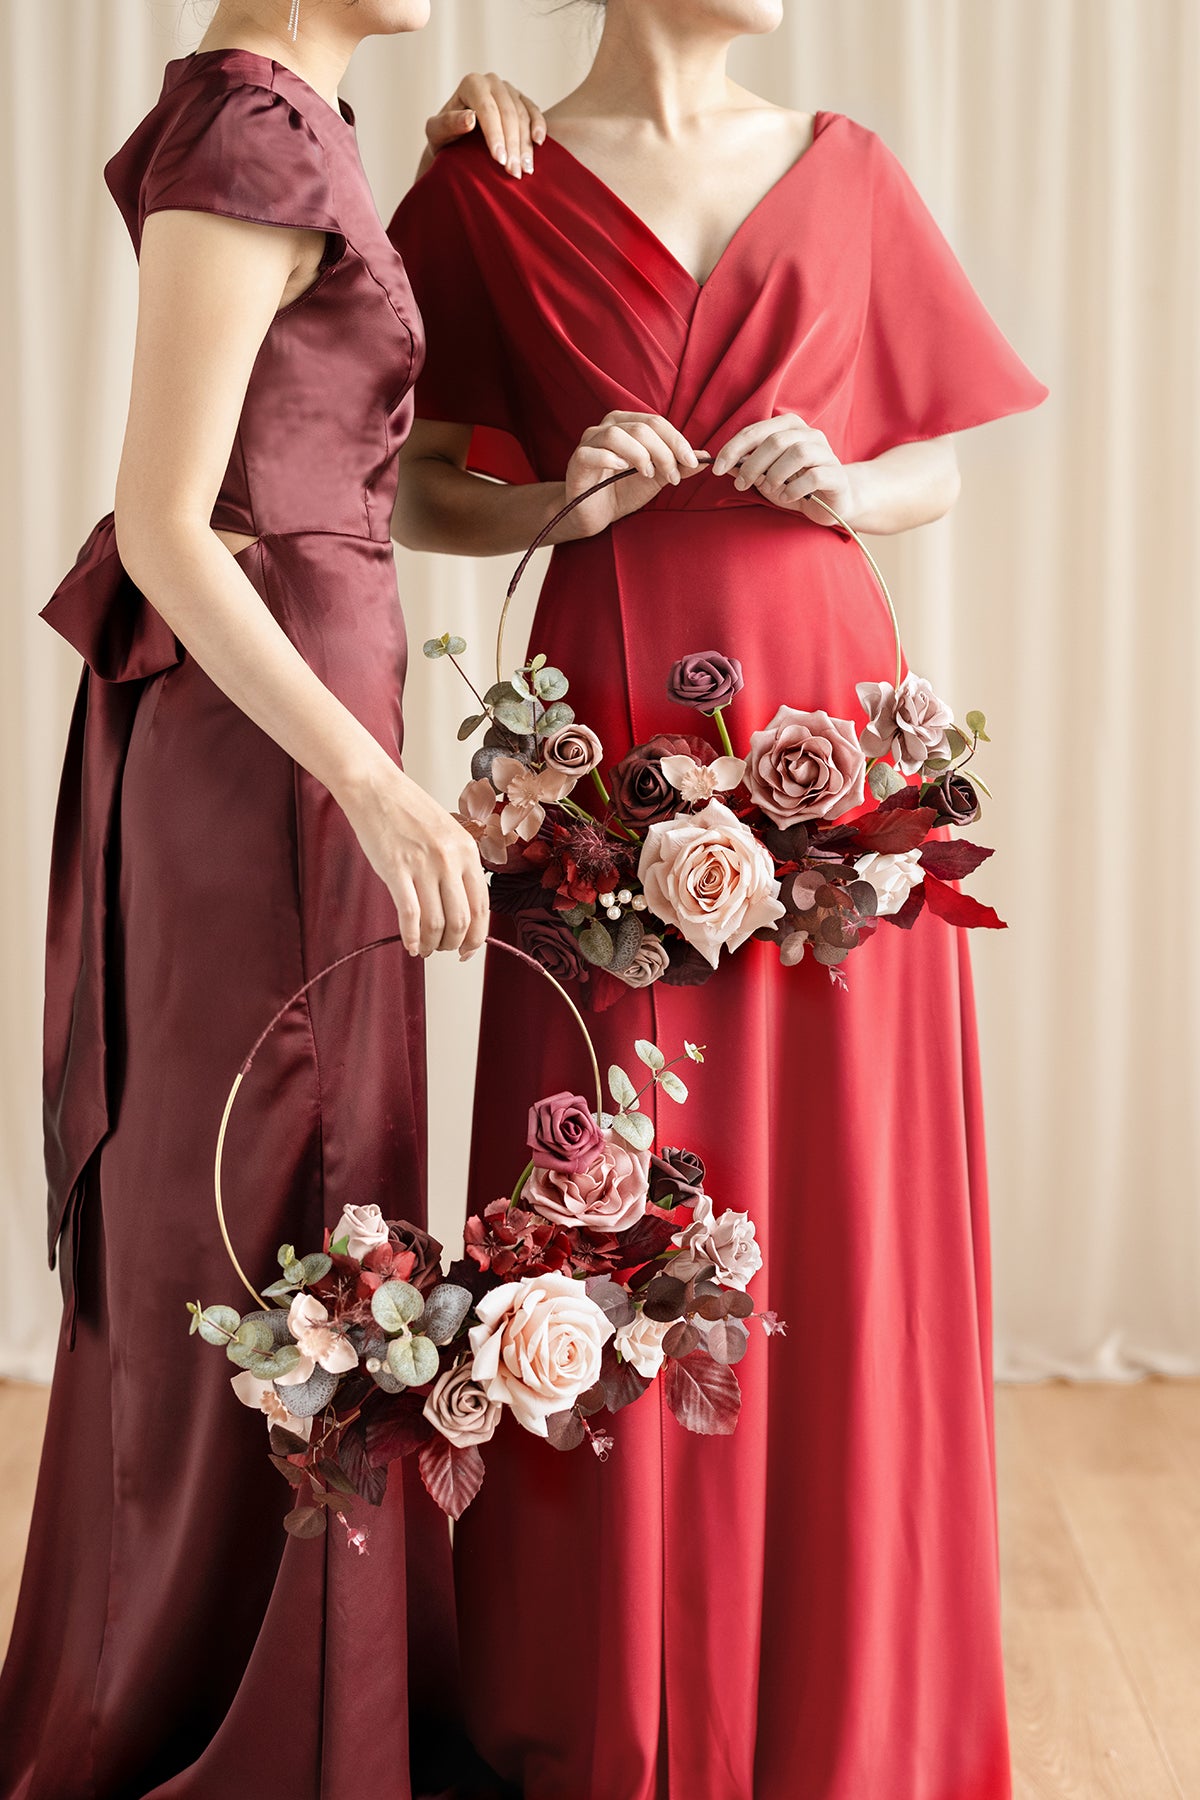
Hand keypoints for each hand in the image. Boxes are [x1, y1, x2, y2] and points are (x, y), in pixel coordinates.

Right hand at [341, 760, 489, 959]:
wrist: (376, 788)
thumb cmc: (409, 811)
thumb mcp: (448, 834)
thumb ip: (459, 867)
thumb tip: (464, 910)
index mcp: (468, 851)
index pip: (482, 907)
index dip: (476, 937)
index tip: (468, 950)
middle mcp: (450, 860)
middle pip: (461, 921)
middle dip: (454, 945)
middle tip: (444, 950)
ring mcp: (423, 865)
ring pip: (437, 924)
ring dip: (432, 945)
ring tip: (425, 949)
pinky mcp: (396, 870)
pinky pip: (409, 915)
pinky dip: (411, 937)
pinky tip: (409, 945)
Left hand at [425, 74, 545, 178]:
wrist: (456, 142)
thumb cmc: (444, 138)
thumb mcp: (436, 133)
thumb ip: (448, 124)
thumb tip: (470, 118)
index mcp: (471, 84)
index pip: (487, 108)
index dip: (495, 135)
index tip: (499, 160)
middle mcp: (492, 82)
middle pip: (508, 112)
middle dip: (512, 145)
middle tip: (513, 172)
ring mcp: (509, 90)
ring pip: (523, 115)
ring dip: (525, 145)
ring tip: (525, 170)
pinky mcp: (522, 100)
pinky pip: (534, 111)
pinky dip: (539, 127)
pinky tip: (538, 143)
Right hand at [560, 412, 702, 537]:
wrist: (595, 514)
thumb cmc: (623, 491)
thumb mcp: (656, 478)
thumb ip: (678, 466)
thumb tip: (705, 457)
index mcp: (627, 424)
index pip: (656, 422)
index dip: (676, 440)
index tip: (692, 461)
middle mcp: (607, 427)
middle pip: (640, 428)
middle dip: (662, 452)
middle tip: (672, 476)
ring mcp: (589, 442)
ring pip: (616, 435)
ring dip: (639, 455)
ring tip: (648, 474)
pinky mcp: (577, 461)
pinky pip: (592, 453)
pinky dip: (610, 458)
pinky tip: (622, 470)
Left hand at [712, 415, 857, 526]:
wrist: (833, 501)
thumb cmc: (796, 485)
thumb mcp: (767, 477)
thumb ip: (748, 468)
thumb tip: (723, 465)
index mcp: (789, 427)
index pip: (756, 431)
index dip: (734, 448)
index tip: (717, 468)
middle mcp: (810, 434)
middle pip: (775, 440)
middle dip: (752, 464)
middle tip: (741, 484)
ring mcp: (826, 453)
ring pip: (797, 453)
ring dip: (775, 474)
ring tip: (768, 489)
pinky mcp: (836, 475)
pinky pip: (814, 476)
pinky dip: (795, 488)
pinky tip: (786, 496)